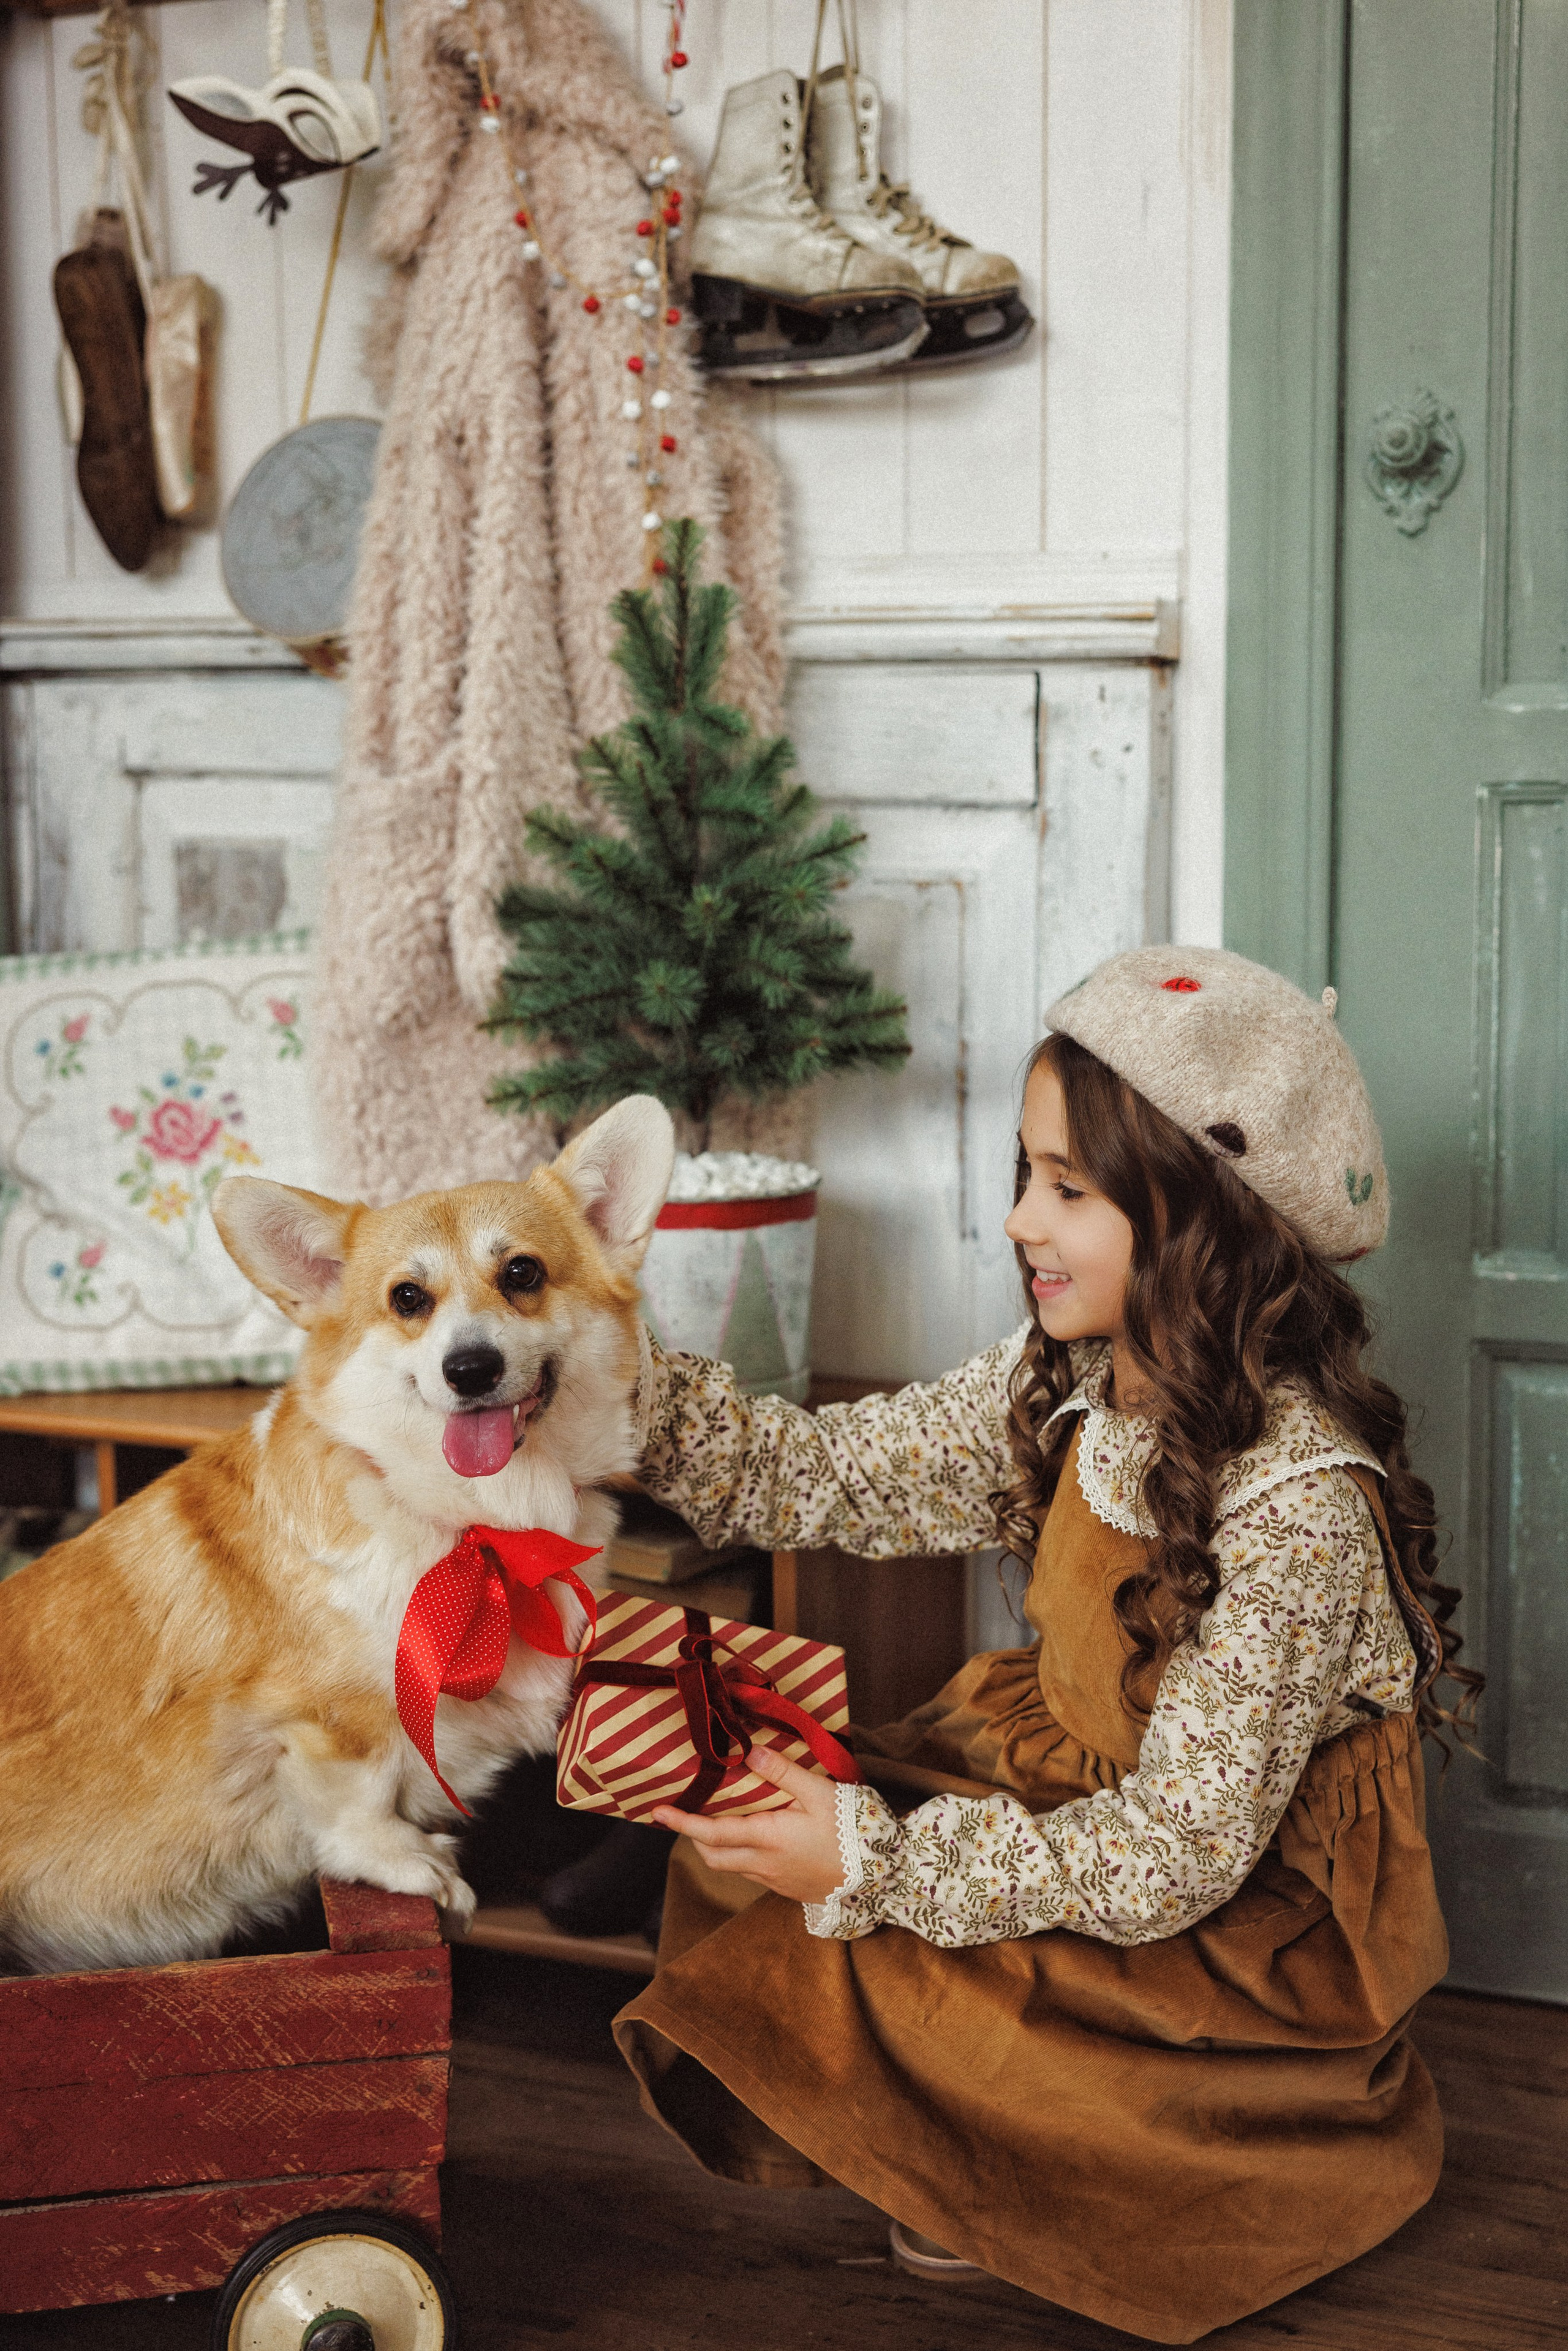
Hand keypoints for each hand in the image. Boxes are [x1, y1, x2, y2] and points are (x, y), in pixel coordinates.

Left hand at [650, 1744, 846, 1904]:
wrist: (881, 1876)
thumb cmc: (850, 1829)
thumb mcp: (820, 1792)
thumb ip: (782, 1772)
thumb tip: (748, 1754)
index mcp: (768, 1838)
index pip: (712, 1833)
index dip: (681, 1823)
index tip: (657, 1812)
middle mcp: (765, 1863)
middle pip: (713, 1856)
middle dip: (693, 1837)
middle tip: (686, 1813)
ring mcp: (775, 1879)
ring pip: (731, 1866)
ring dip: (716, 1846)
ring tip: (717, 1821)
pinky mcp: (787, 1887)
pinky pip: (751, 1872)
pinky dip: (739, 1855)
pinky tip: (753, 1837)